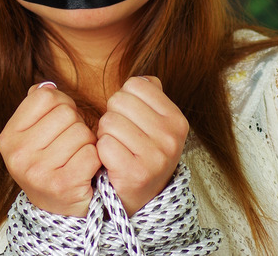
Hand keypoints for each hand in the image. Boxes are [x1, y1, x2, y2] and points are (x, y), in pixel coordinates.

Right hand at [0, 82, 101, 216]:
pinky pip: (92, 154)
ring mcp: (38, 172)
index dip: (61, 105)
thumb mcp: (34, 134)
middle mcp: (18, 155)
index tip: (59, 124)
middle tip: (70, 145)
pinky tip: (85, 171)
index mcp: (8, 137)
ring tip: (76, 158)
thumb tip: (48, 85)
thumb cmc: (51, 163)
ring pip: (82, 133)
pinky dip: (95, 160)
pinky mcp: (62, 185)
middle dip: (76, 125)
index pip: (45, 96)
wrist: (58, 211)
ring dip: (88, 143)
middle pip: (67, 113)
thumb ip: (37, 105)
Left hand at [96, 76, 188, 215]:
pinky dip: (101, 152)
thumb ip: (151, 95)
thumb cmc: (141, 153)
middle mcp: (171, 138)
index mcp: (177, 120)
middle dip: (112, 116)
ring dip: (104, 135)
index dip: (125, 99)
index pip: (136, 84)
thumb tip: (144, 79)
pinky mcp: (135, 174)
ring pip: (109, 122)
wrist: (140, 198)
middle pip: (119, 101)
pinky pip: (104, 145)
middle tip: (120, 136)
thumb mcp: (155, 123)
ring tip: (117, 149)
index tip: (130, 119)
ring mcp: (156, 157)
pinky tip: (112, 162)